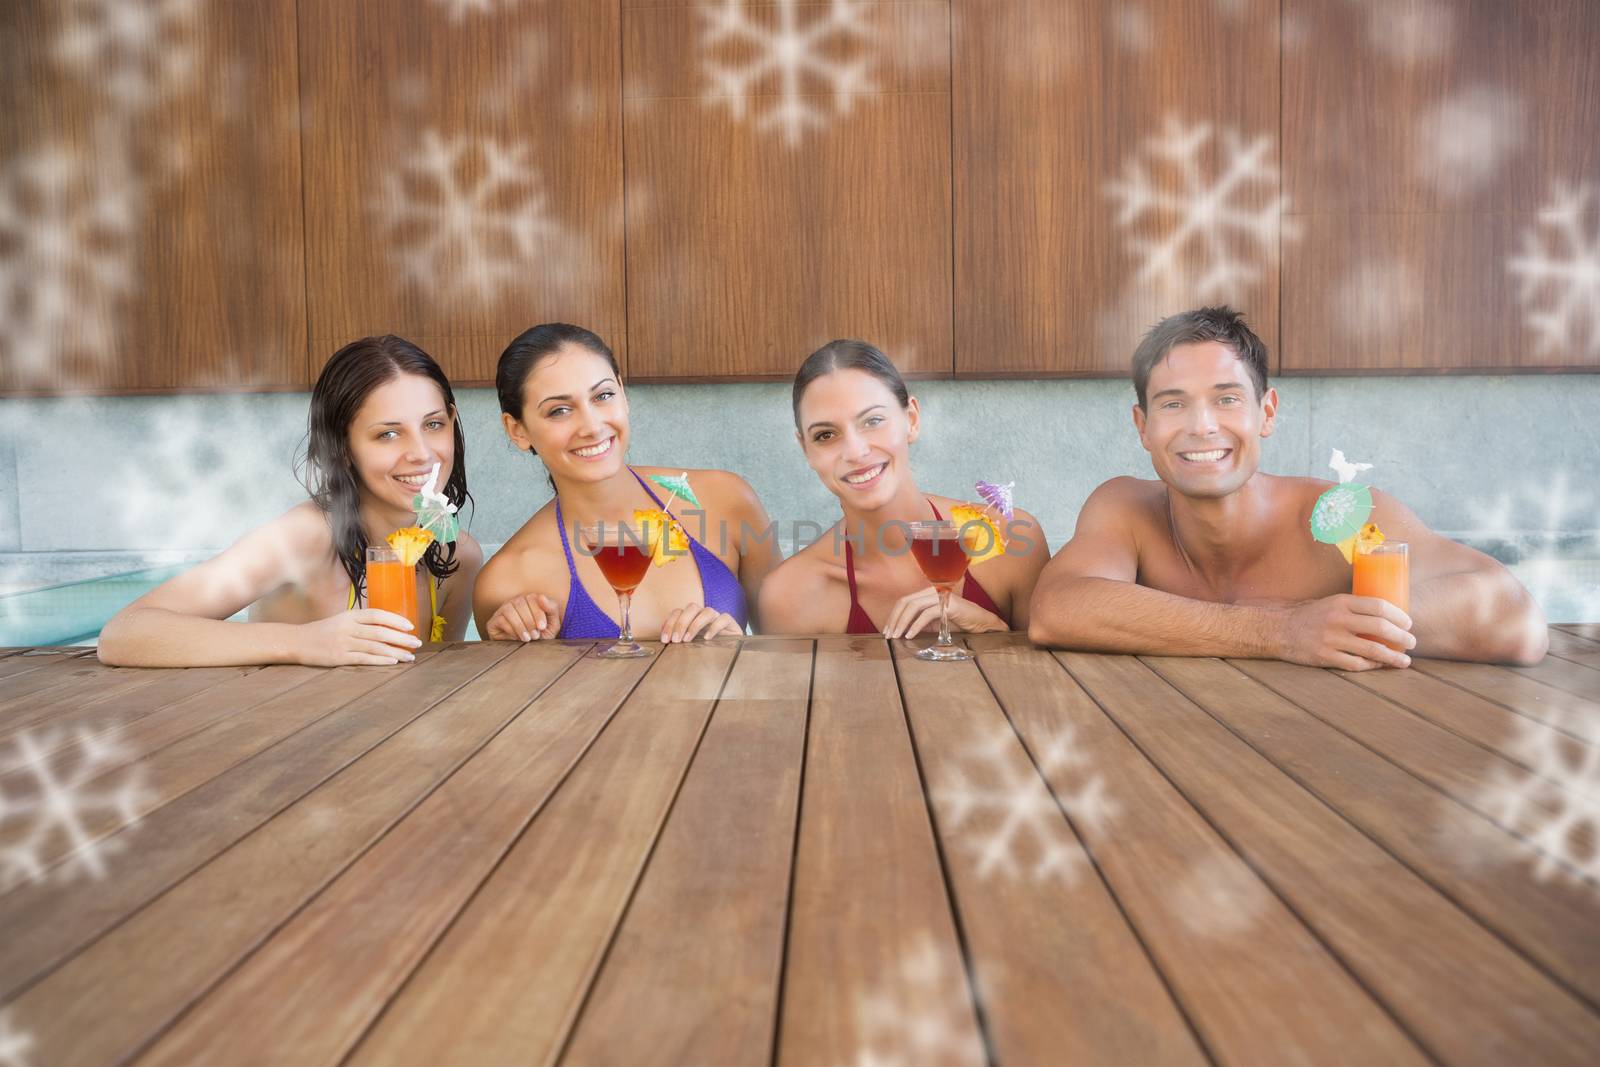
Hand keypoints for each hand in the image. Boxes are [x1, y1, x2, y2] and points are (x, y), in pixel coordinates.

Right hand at [296, 609, 420, 666]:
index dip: (396, 620)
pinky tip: (393, 662)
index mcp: (350, 615)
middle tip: (417, 643)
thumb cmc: (322, 631)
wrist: (296, 641)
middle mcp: (348, 627)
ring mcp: (343, 643)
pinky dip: (380, 660)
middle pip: (380, 632)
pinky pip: (364, 659)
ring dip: (395, 651)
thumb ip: (361, 622)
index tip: (411, 626)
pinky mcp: (339, 657)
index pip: (377, 615)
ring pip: (375, 646)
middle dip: (401, 638)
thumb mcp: (341, 620)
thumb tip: (388, 626)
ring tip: (410, 656)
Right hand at [485, 593, 561, 641]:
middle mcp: (515, 602)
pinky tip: (517, 638)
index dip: (538, 613)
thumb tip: (541, 596)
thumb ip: (551, 608)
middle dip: (530, 621)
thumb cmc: (540, 636)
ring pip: (509, 610)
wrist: (528, 653)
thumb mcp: (552, 624)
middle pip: (520, 602)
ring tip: (527, 638)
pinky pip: (501, 620)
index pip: (532, 598)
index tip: (542, 627)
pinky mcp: (493, 621)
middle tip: (535, 636)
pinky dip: (511, 630)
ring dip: (520, 626)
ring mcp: (503, 610)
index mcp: (530, 600)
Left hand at [659, 603, 742, 642]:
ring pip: (707, 611)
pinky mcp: (731, 624)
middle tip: (676, 639)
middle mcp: (704, 614)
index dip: (670, 623)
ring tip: (688, 640)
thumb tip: (664, 639)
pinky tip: (707, 638)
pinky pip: (724, 618)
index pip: (679, 612)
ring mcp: (718, 617)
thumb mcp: (690, 645)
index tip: (665, 639)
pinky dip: (714, 627)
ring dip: (695, 625)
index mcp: (693, 617)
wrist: (729, 655)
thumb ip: (678, 640)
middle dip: (681, 623)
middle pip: (692, 607)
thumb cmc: (706, 650)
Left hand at [883, 588, 1005, 638]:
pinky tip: (910, 635)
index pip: (904, 601)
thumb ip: (920, 624)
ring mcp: (941, 596)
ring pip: (913, 606)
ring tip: (897, 636)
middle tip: (889, 635)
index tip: (887, 630)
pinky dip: (915, 625)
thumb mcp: (935, 624)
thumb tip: (901, 632)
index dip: (893, 615)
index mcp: (927, 594)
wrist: (982, 624)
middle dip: (894, 619)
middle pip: (905, 602)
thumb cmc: (959, 624)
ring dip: (902, 622)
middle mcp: (932, 592)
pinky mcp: (948, 605)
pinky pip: (926, 614)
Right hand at [1277, 595, 1414, 670]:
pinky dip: (1372, 666)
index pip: (1379, 606)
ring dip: (1393, 657)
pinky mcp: (1325, 657)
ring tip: (1405, 661)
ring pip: (1372, 650)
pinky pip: (1356, 664)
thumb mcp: (1331, 603)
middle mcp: (1337, 619)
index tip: (1409, 623)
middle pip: (1380, 628)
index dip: (1399, 616)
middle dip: (1402, 637)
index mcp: (1341, 602)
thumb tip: (1387, 617)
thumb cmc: (1310, 616)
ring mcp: (1331, 639)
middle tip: (1412, 642)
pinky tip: (1379, 666)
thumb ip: (1355, 608)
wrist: (1279, 629)